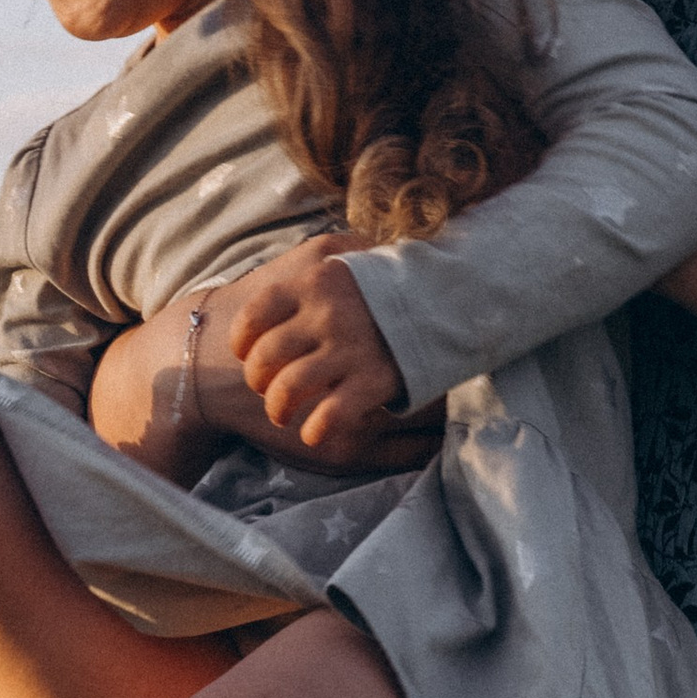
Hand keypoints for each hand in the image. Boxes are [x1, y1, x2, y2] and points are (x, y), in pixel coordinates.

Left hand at [221, 239, 433, 465]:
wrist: (453, 296)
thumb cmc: (393, 284)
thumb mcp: (350, 264)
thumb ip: (315, 276)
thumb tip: (275, 293)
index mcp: (317, 281)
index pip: (257, 313)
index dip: (243, 339)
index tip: (243, 353)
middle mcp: (328, 314)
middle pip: (267, 356)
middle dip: (258, 379)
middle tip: (264, 388)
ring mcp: (350, 348)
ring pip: (289, 387)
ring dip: (278, 407)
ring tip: (281, 415)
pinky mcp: (375, 380)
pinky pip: (330, 414)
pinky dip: (314, 428)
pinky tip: (312, 433)